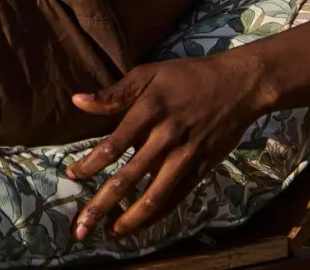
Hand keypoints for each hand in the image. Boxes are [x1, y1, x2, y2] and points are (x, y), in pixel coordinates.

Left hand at [66, 55, 259, 240]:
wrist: (237, 85)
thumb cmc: (187, 76)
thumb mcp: (148, 74)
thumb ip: (114, 93)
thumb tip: (78, 101)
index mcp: (148, 112)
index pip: (113, 145)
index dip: (90, 164)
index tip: (72, 175)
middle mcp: (166, 138)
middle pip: (128, 178)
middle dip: (102, 205)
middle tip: (81, 227)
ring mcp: (186, 156)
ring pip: (154, 196)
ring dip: (130, 219)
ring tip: (110, 233)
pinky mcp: (202, 169)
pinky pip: (176, 197)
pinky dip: (157, 214)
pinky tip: (141, 224)